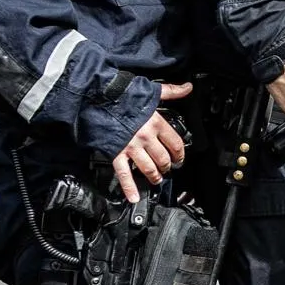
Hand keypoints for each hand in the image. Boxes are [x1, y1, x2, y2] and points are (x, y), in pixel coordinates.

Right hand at [111, 82, 192, 203]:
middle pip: (164, 159)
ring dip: (155, 177)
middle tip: (168, 169)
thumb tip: (188, 87)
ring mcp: (131, 147)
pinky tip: (134, 197)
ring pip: (148, 168)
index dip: (180, 154)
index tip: (180, 158)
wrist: (96, 96)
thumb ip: (172, 91)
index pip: (176, 144)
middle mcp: (146, 137)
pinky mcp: (116, 153)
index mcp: (156, 123)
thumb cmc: (123, 94)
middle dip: (168, 166)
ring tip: (157, 179)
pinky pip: (124, 174)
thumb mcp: (151, 90)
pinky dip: (129, 188)